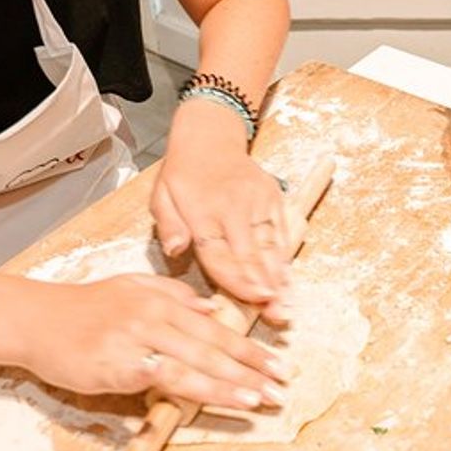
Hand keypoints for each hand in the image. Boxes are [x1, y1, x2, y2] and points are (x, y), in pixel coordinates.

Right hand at [0, 274, 289, 407]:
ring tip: (260, 398)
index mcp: (162, 301)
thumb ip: (172, 296)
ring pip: (197, 364)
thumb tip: (208, 309)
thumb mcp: (131, 287)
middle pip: (214, 346)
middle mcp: (156, 318)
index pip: (216, 327)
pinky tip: (218, 400)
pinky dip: (198, 391)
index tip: (276, 363)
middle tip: (282, 385)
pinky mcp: (120, 366)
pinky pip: (167, 380)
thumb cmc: (81, 309)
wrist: (32, 319)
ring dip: (233, 384)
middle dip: (252, 368)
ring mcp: (139, 341)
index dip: (249, 347)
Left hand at [152, 101, 291, 322]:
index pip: (221, 252)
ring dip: (280, 278)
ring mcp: (258, 202)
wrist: (210, 137)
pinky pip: (281, 232)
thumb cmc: (183, 174)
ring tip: (287, 304)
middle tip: (277, 313)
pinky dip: (285, 258)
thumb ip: (169, 224)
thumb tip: (176, 249)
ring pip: (271, 246)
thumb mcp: (161, 195)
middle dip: (266, 287)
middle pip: (252, 254)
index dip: (238, 278)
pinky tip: (289, 280)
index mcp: (203, 210)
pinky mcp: (273, 198)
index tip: (255, 298)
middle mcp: (234, 207)